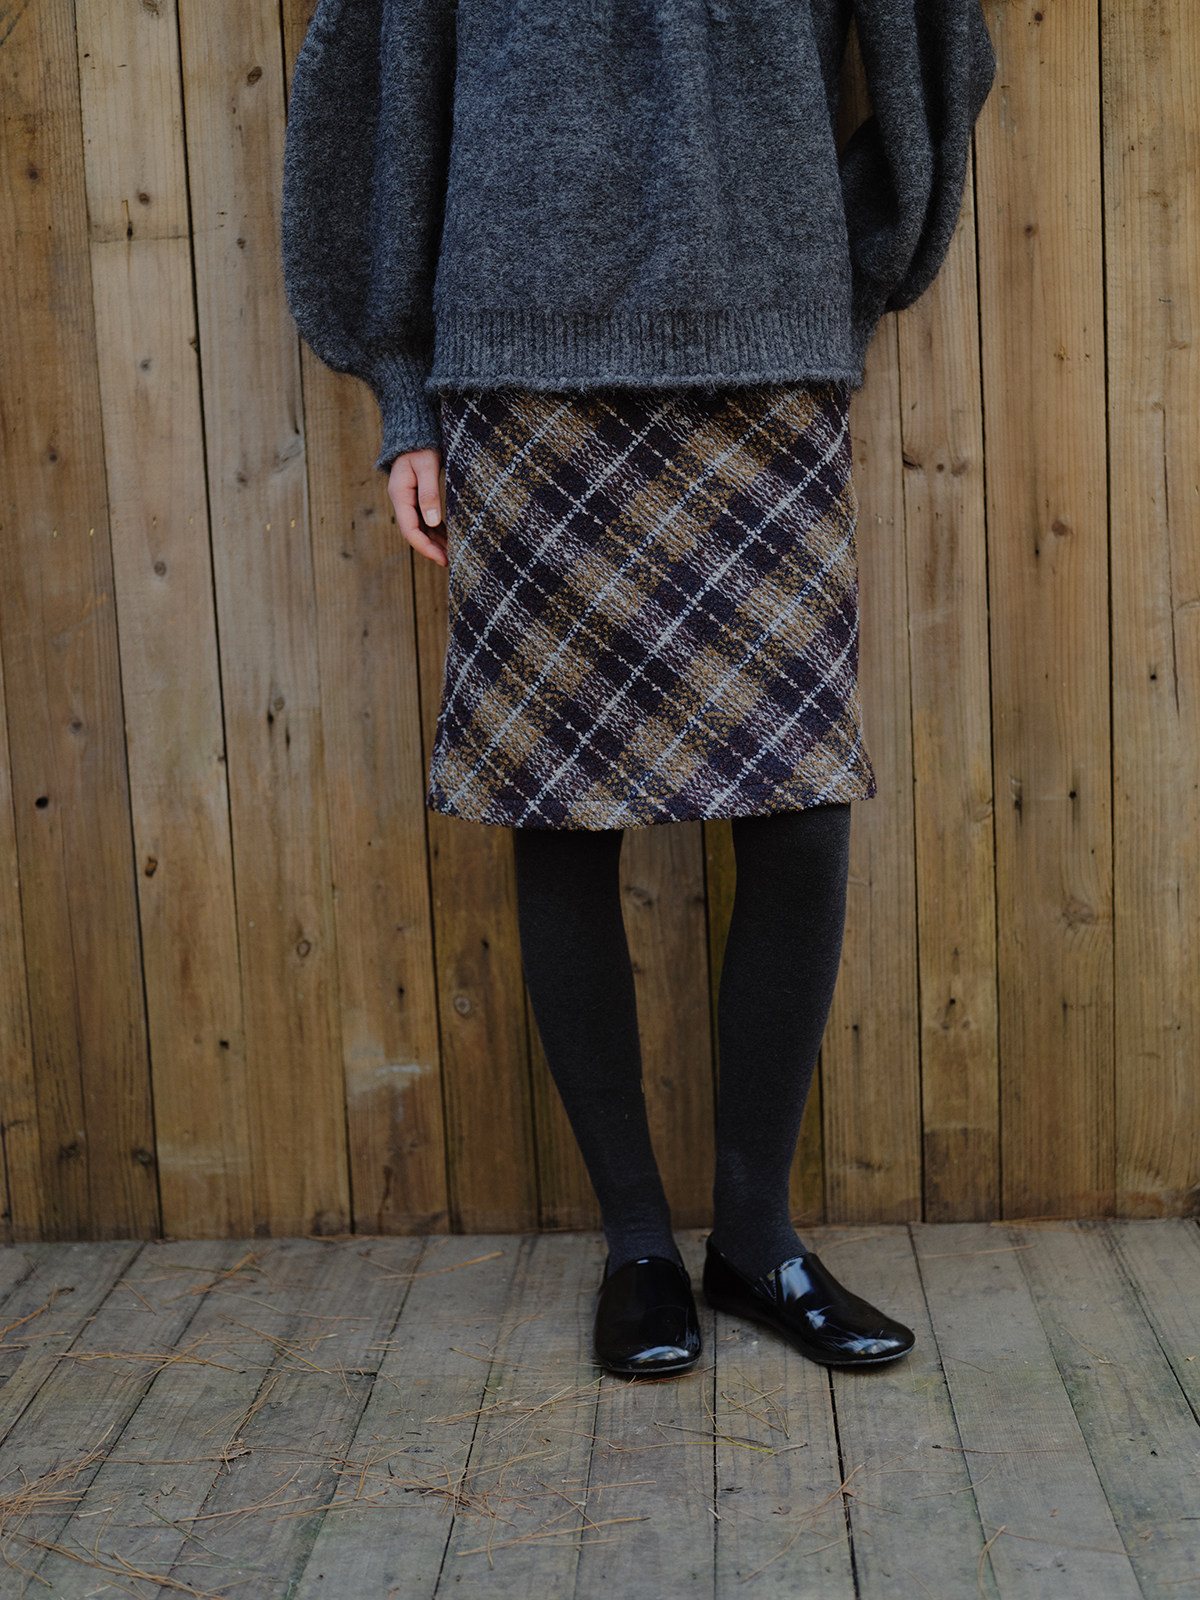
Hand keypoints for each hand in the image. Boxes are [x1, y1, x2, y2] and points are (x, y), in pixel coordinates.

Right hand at [388, 447, 446, 566]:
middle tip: (452, 561)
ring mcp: (408, 500)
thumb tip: (433, 522)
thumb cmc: (421, 446)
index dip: (425, 548)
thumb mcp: (426, 467)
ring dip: (435, 542)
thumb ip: (429, 493)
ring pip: (421, 528)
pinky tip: (450, 538)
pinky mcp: (416, 497)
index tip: (443, 559)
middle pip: (415, 532)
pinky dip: (437, 531)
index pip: (410, 530)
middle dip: (432, 549)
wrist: (415, 432)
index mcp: (400, 495)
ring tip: (454, 553)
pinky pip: (425, 519)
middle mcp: (402, 501)